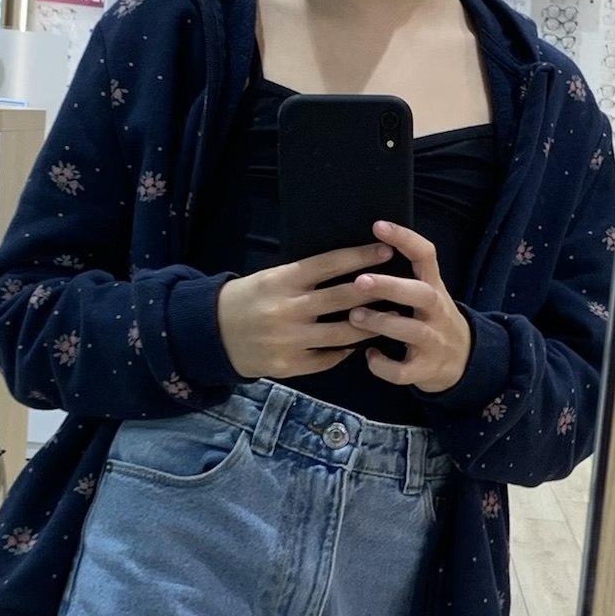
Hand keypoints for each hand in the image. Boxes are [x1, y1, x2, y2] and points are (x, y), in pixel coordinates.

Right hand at [214, 243, 385, 378]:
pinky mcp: (288, 365)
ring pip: (342, 333)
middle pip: (342, 298)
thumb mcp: (271, 277)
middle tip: (402, 285)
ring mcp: (288, 340)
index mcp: (282, 280)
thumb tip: (349, 266)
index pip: (329, 264)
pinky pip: (327, 358)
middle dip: (376, 290)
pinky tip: (359, 344)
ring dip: (370, 325)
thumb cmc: (249, 298)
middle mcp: (287, 309)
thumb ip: (305, 275)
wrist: (212, 333)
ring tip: (391, 317)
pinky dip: (344, 351)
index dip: (360, 257)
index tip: (386, 250)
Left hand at [348, 219, 471, 392]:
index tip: (378, 226)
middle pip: (420, 294)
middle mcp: (437, 311)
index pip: (425, 255)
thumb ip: (404, 277)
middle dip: (390, 287)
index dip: (404, 239)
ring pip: (411, 331)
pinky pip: (403, 371)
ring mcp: (434, 341)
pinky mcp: (427, 369)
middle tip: (360, 281)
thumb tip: (361, 251)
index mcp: (434, 287)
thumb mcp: (427, 295)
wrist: (465, 361)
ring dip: (381, 323)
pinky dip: (383, 366)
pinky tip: (370, 356)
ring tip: (354, 317)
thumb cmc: (432, 321)